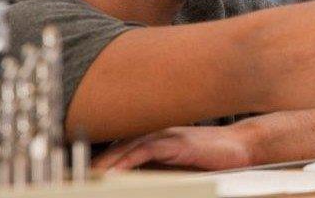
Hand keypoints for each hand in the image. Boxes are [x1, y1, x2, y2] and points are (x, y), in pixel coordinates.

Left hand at [92, 123, 252, 170]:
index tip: (77, 176)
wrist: (242, 146)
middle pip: (115, 146)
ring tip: (85, 179)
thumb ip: (152, 170)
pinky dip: (126, 162)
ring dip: (103, 164)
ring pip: (125, 147)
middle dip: (93, 164)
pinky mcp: (176, 143)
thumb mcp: (175, 167)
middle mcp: (155, 132)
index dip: (96, 161)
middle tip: (72, 179)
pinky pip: (145, 150)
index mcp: (152, 136)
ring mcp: (165, 135)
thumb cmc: (210, 158)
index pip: (116, 148)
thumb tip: (128, 183)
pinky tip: (113, 174)